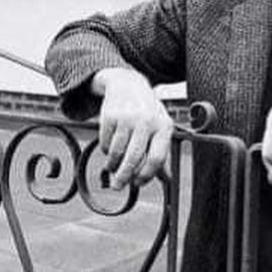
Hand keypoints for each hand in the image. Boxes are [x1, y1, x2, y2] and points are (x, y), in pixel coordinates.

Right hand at [93, 68, 172, 188]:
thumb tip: (166, 180)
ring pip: (117, 152)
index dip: (146, 175)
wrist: (128, 85)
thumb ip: (161, 153)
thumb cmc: (147, 112)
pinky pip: (105, 142)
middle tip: (118, 186)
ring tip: (113, 167)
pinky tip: (109, 149)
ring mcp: (127, 118)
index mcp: (163, 127)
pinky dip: (105, 151)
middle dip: (124, 176)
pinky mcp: (109, 116)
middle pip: (134, 158)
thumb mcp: (160, 128)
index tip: (137, 183)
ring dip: (113, 165)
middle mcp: (146, 121)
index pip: (156, 158)